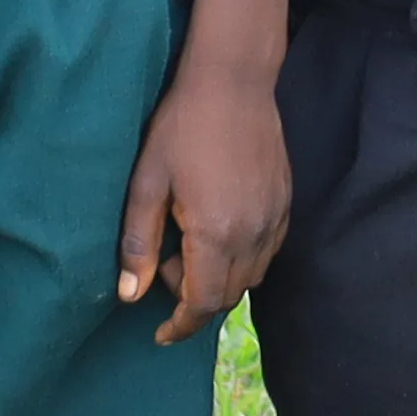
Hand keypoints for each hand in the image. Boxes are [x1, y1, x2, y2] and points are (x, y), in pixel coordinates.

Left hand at [116, 51, 290, 339]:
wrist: (233, 81)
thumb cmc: (182, 127)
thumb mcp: (146, 184)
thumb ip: (137, 244)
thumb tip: (129, 296)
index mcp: (216, 232)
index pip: (203, 302)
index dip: (181, 325)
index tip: (160, 334)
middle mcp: (253, 232)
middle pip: (229, 295)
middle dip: (195, 298)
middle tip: (165, 263)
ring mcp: (275, 217)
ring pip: (253, 276)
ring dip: (221, 279)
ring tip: (190, 245)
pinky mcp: (286, 201)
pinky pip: (269, 251)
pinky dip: (244, 259)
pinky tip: (220, 232)